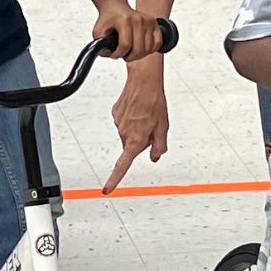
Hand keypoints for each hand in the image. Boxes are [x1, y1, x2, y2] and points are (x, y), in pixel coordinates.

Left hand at [92, 3, 163, 61]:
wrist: (115, 7)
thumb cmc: (108, 19)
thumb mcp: (98, 31)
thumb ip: (99, 44)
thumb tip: (107, 53)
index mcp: (124, 20)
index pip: (125, 45)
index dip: (118, 54)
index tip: (114, 55)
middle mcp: (138, 19)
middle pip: (139, 49)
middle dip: (129, 57)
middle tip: (124, 55)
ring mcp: (147, 21)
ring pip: (148, 48)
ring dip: (139, 55)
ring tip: (132, 51)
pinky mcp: (154, 23)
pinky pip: (158, 43)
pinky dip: (151, 50)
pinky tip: (142, 48)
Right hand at [104, 55, 168, 193]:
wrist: (143, 81)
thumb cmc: (154, 102)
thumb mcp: (163, 127)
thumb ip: (159, 146)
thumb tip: (155, 157)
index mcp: (136, 140)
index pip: (123, 165)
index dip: (115, 179)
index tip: (107, 189)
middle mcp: (124, 133)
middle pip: (131, 146)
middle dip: (141, 141)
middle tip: (152, 127)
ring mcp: (118, 123)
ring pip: (128, 134)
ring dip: (137, 129)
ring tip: (146, 115)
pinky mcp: (115, 113)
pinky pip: (124, 122)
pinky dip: (132, 119)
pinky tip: (138, 109)